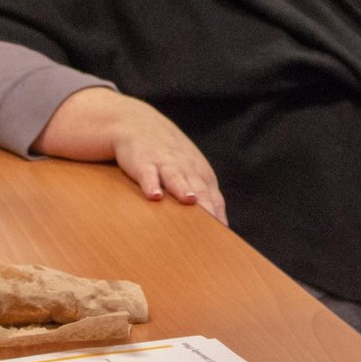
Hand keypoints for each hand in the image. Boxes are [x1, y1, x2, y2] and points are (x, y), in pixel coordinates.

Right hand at [111, 102, 226, 223]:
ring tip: (189, 200)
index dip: (218, 216)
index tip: (223, 239)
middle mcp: (186, 168)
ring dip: (183, 188)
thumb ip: (206, 195)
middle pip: (198, 189)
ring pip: (176, 177)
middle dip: (206, 206)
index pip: (213, 198)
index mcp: (200, 174)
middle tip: (213, 227)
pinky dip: (151, 183)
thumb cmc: (169, 154)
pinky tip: (154, 195)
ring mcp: (164, 164)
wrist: (137, 123)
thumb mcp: (190, 171)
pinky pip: (147, 173)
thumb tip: (222, 225)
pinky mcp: (143, 161)